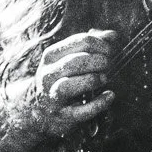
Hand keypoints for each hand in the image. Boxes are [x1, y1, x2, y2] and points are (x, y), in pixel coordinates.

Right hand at [10, 28, 117, 145]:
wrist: (38, 108)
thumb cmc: (61, 78)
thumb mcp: (69, 58)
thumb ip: (91, 45)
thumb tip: (112, 35)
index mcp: (51, 56)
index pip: (80, 42)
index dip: (101, 44)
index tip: (110, 51)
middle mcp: (48, 75)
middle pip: (75, 62)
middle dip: (99, 61)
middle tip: (109, 64)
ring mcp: (53, 96)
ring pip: (69, 86)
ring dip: (92, 80)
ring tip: (104, 78)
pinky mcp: (62, 116)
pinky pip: (81, 111)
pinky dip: (99, 104)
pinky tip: (110, 95)